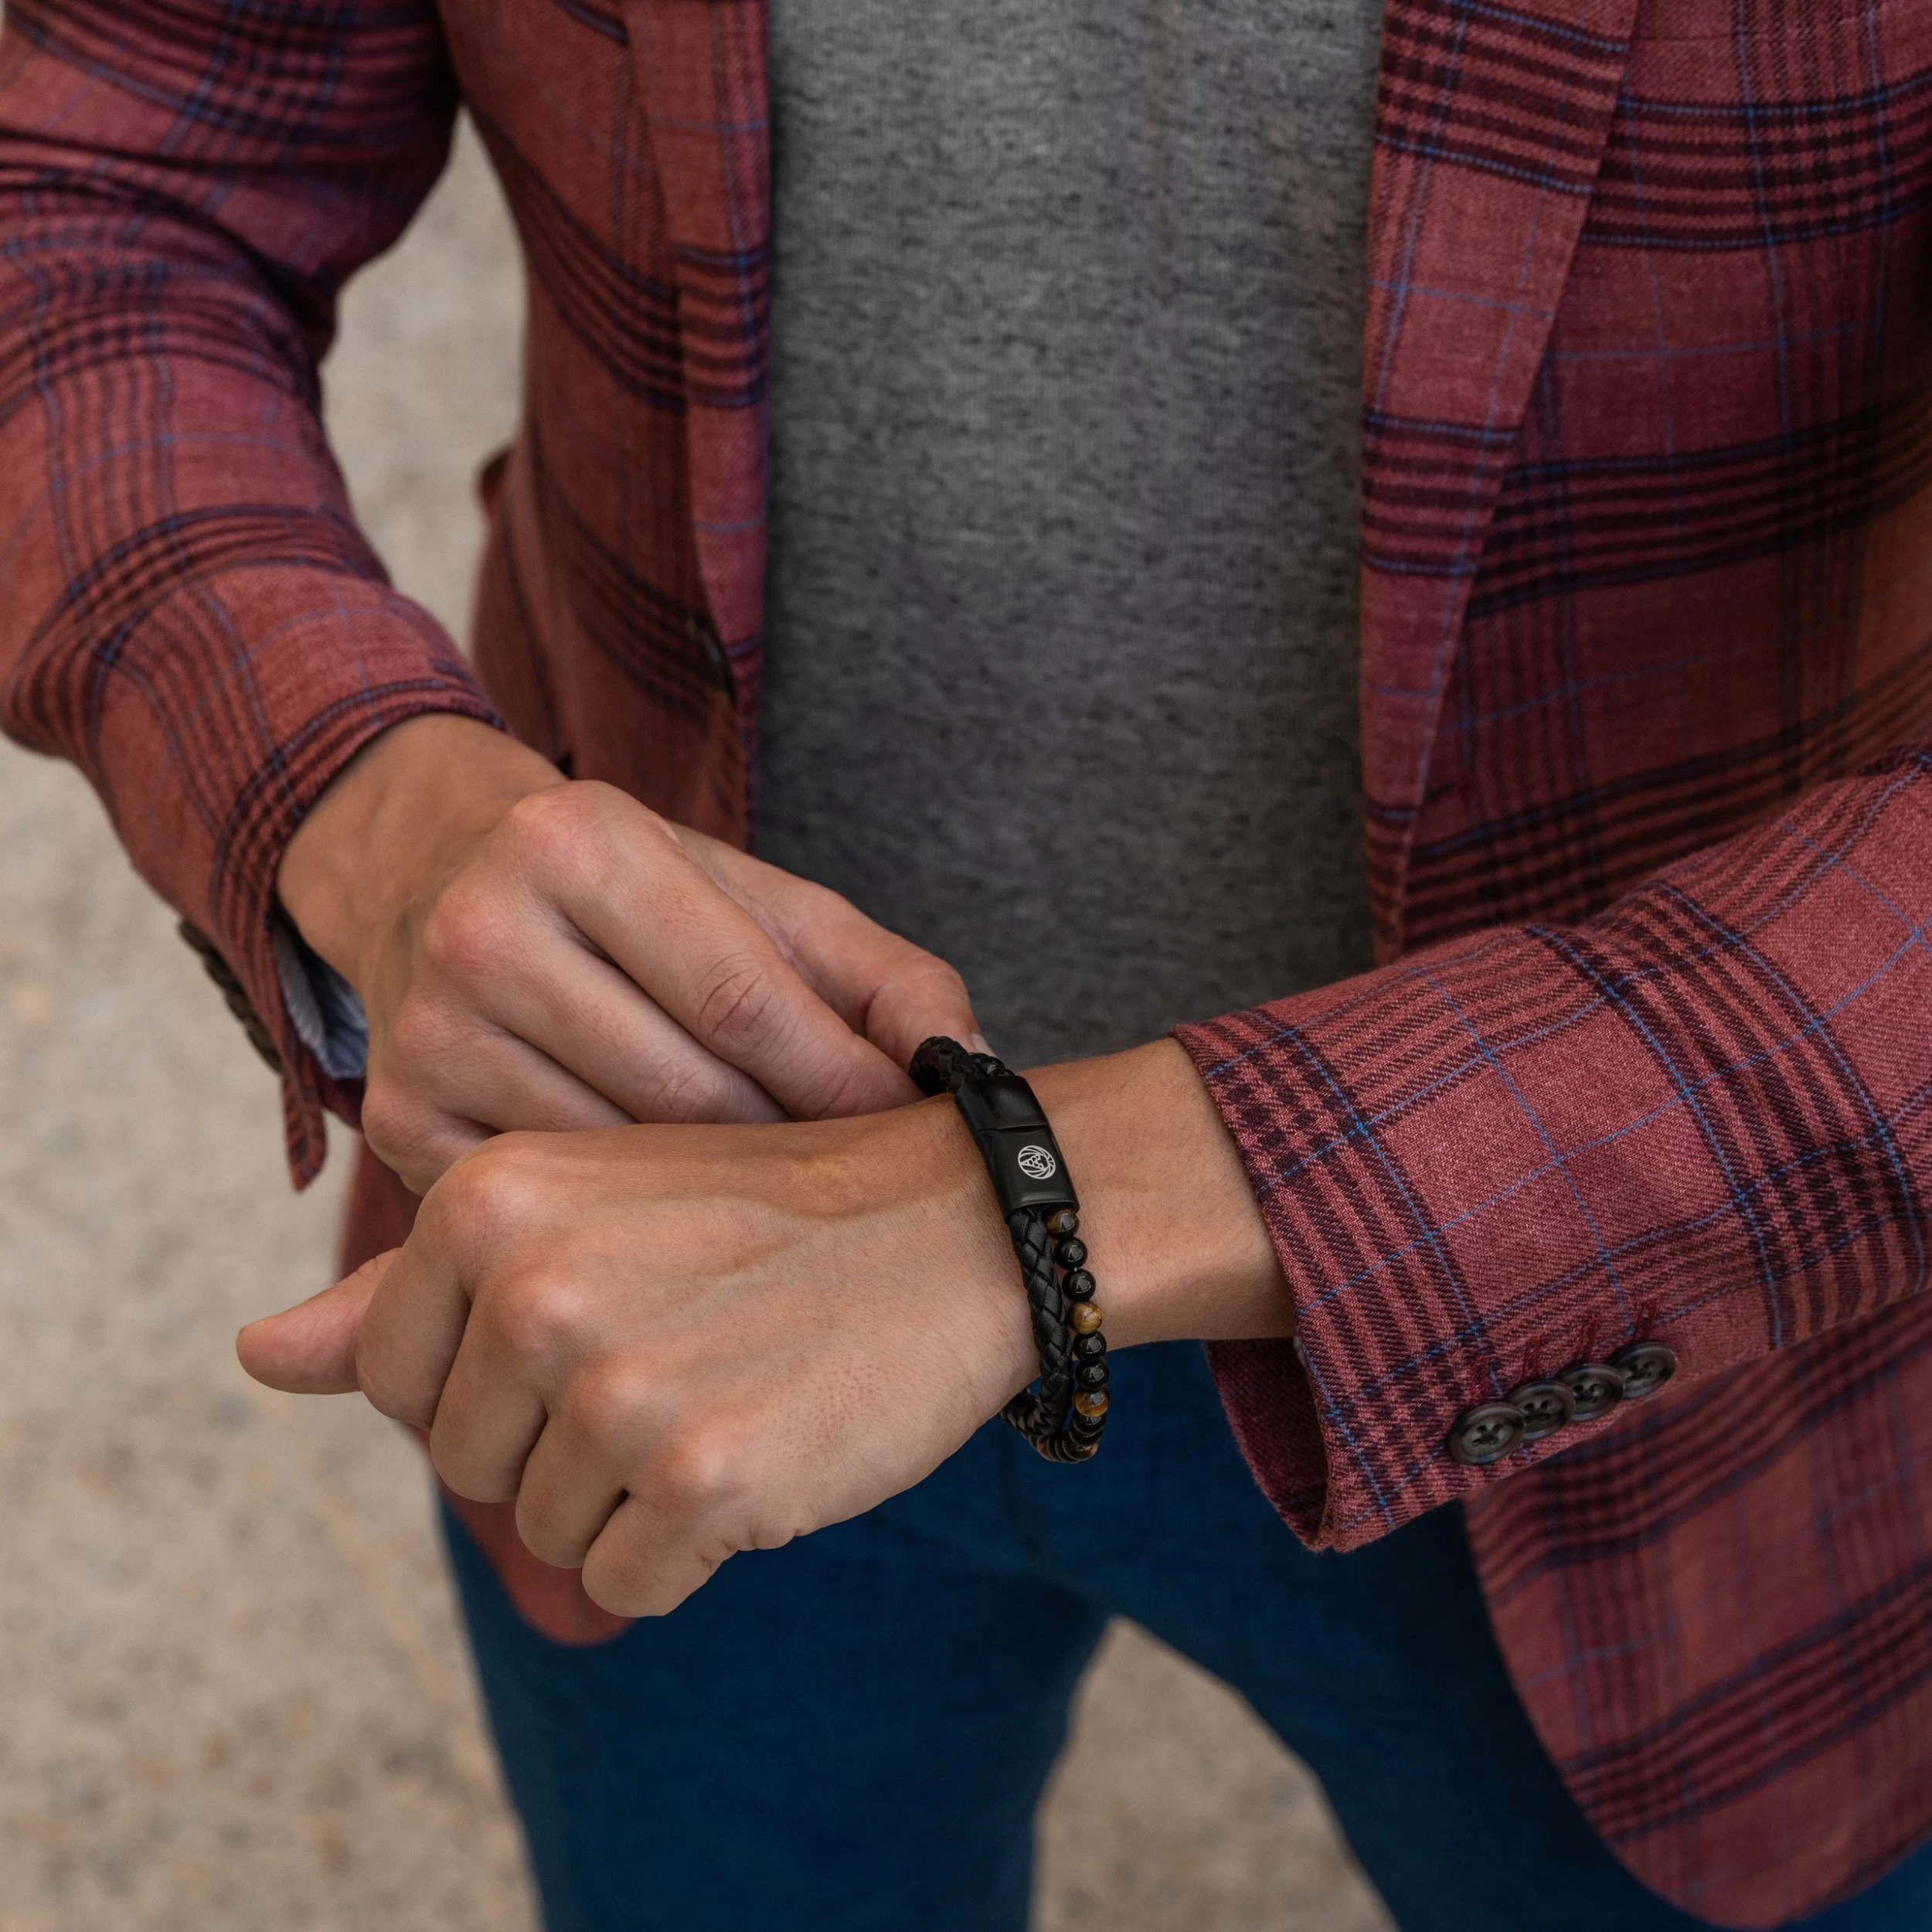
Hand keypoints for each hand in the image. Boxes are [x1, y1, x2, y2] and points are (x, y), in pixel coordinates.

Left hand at [238, 1041, 1294, 1615]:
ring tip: (728, 1383)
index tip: (607, 1321)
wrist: (957, 1223)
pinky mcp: (706, 1479)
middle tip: (685, 1349)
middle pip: (466, 1464)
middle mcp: (535, 1287)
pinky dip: (691, 1543)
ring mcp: (620, 1385)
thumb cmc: (770, 1213)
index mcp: (490, 1200)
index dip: (497, 1378)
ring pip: (544, 1530)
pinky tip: (763, 1442)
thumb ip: (407, 1290)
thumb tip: (254, 1357)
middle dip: (564, 1441)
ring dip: (630, 1492)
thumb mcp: (584, 1206)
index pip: (393, 1378)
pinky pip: (628, 1582)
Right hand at [277, 715, 981, 1191]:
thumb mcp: (757, 900)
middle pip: (686, 1094)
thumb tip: (968, 1066)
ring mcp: (427, 1033)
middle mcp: (484, 929)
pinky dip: (626, 1225)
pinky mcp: (399, 1119)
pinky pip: (554, 1202)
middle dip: (790, 1151)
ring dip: (716, 1204)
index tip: (906, 1131)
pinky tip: (676, 1227)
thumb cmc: (635, 900)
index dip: (839, 1080)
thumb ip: (878, 975)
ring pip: (622, 1167)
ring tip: (778, 1213)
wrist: (438, 876)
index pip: (741, 997)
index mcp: (579, 842)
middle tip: (855, 1188)